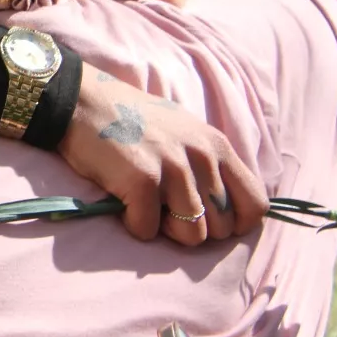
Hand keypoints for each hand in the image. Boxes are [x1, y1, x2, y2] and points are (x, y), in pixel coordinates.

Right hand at [58, 69, 267, 244]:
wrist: (82, 100)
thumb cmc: (132, 121)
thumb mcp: (186, 134)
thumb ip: (211, 165)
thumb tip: (227, 209)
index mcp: (218, 146)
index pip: (255, 206)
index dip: (234, 223)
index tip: (206, 219)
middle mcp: (203, 156)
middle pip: (221, 228)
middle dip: (192, 227)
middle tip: (163, 207)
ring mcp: (173, 167)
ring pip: (192, 236)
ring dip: (165, 230)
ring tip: (145, 205)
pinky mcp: (142, 180)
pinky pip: (148, 230)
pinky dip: (133, 224)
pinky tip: (122, 201)